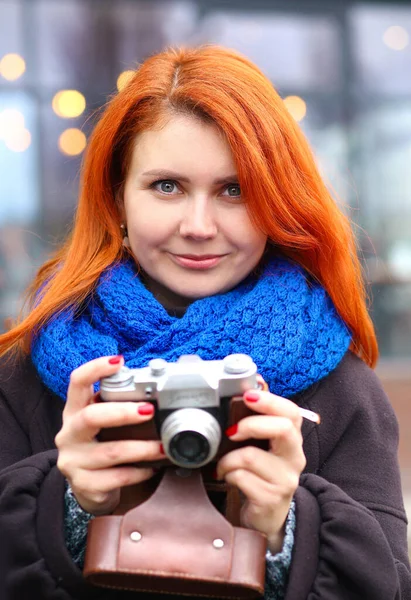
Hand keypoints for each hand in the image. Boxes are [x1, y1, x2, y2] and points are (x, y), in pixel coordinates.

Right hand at [55, 355, 163, 515]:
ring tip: (162, 447)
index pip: (77, 382)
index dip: (96, 369)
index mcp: (75, 410)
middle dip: (122, 412)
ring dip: (142, 449)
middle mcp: (69, 433)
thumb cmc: (102, 445)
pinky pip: (116, 478)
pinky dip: (138, 473)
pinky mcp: (83, 484)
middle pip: (90, 417)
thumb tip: (155, 388)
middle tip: (148, 410)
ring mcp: (73, 460)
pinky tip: (151, 469)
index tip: (119, 361)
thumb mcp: (104, 423)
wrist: (89, 488)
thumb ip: (119, 405)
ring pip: (110, 452)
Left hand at [215, 390, 305, 553]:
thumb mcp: (261, 444)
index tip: (247, 396)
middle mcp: (294, 457)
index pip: (291, 412)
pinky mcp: (271, 499)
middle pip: (283, 429)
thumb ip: (258, 417)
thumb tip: (257, 381)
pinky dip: (228, 474)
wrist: (267, 516)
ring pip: (252, 456)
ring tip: (223, 464)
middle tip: (231, 432)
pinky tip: (227, 477)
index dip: (270, 401)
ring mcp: (285, 479)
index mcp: (292, 439)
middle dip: (251, 424)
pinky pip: (242, 478)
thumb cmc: (260, 473)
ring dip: (228, 458)